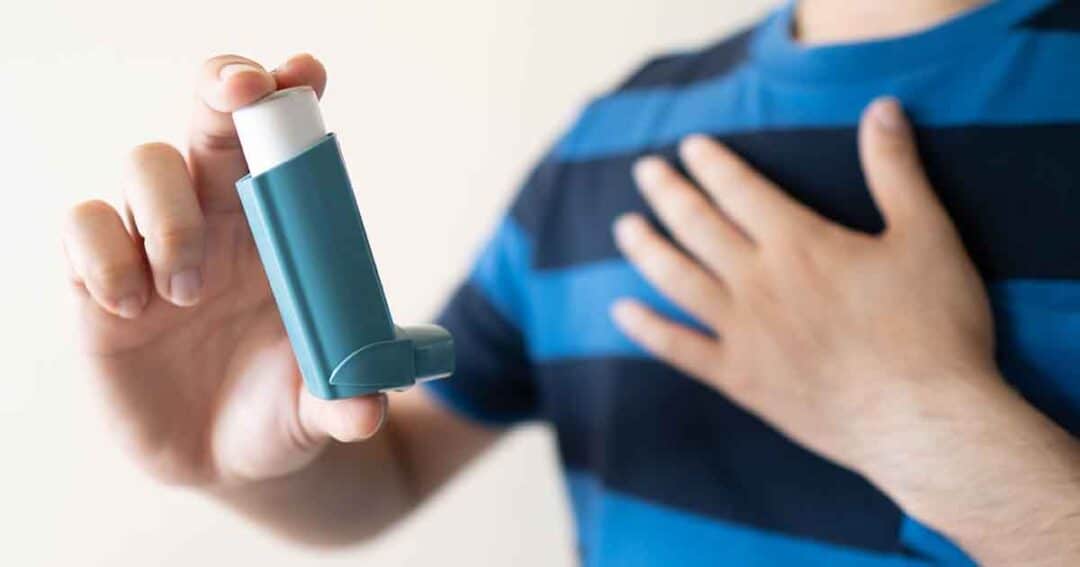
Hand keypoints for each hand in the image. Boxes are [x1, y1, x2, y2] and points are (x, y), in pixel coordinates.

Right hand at [63, 54, 385, 486]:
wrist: (221, 459)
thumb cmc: (278, 411)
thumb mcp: (314, 408)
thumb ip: (341, 400)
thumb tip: (367, 410)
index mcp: (278, 229)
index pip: (279, 141)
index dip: (288, 94)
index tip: (304, 75)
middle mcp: (216, 219)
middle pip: (210, 118)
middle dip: (224, 88)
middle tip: (241, 94)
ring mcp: (153, 244)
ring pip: (145, 164)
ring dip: (169, 215)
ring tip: (187, 292)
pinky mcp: (96, 282)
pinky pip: (86, 225)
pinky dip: (104, 253)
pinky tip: (130, 306)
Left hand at [613, 97, 998, 471]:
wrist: (923, 421)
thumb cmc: (934, 328)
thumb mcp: (927, 235)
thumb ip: (896, 170)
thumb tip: (881, 108)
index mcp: (799, 243)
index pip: (740, 189)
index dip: (712, 164)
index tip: (689, 147)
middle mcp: (759, 282)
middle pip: (697, 226)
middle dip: (668, 193)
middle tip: (644, 171)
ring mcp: (743, 333)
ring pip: (676, 280)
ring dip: (646, 249)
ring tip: (624, 227)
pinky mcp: (740, 380)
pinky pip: (679, 349)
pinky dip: (647, 329)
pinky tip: (621, 312)